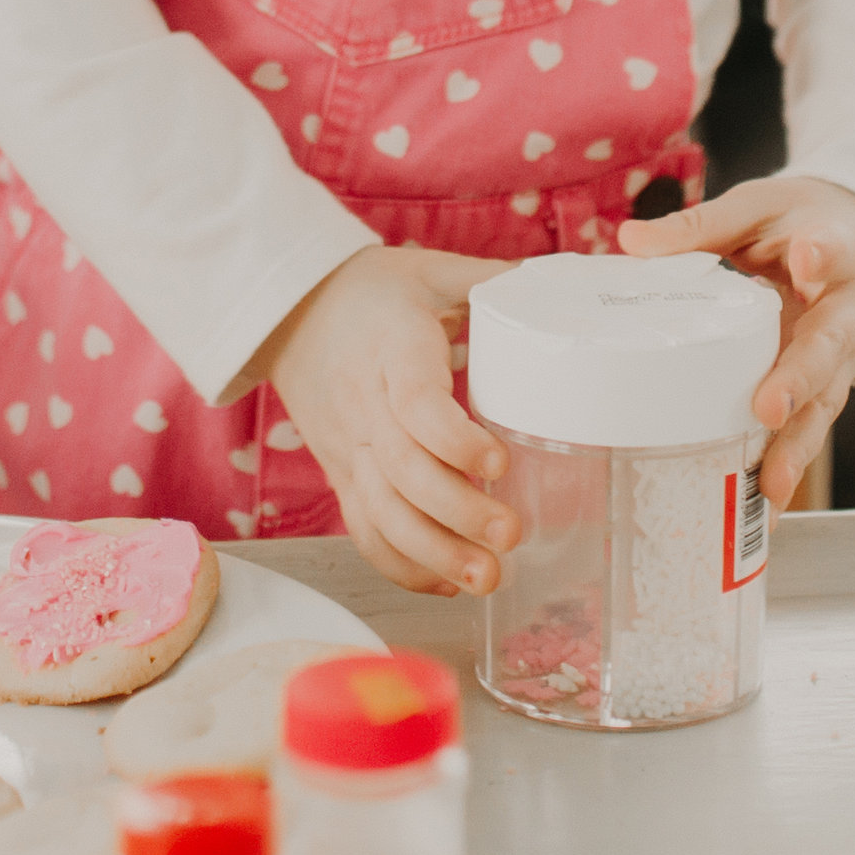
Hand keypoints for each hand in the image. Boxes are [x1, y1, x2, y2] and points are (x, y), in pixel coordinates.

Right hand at [261, 244, 517, 596]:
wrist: (288, 310)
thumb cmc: (370, 290)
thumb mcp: (429, 271)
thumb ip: (493, 279)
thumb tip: (566, 280)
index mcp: (392, 349)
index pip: (415, 403)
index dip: (455, 439)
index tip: (500, 463)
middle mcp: (363, 405)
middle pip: (401, 471)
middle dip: (456, 513)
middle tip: (511, 536)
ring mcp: (348, 446)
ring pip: (380, 512)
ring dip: (432, 553)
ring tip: (487, 579)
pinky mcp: (341, 473)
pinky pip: (364, 528)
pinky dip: (402, 564)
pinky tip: (446, 584)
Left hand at [618, 174, 854, 507]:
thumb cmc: (803, 223)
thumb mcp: (758, 207)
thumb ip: (702, 228)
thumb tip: (630, 243)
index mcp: (835, 250)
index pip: (832, 250)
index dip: (822, 256)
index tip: (809, 257)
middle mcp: (845, 313)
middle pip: (827, 349)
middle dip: (799, 379)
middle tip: (769, 407)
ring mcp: (839, 360)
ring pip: (822, 405)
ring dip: (797, 446)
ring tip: (773, 485)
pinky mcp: (825, 391)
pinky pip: (808, 431)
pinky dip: (788, 470)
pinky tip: (765, 513)